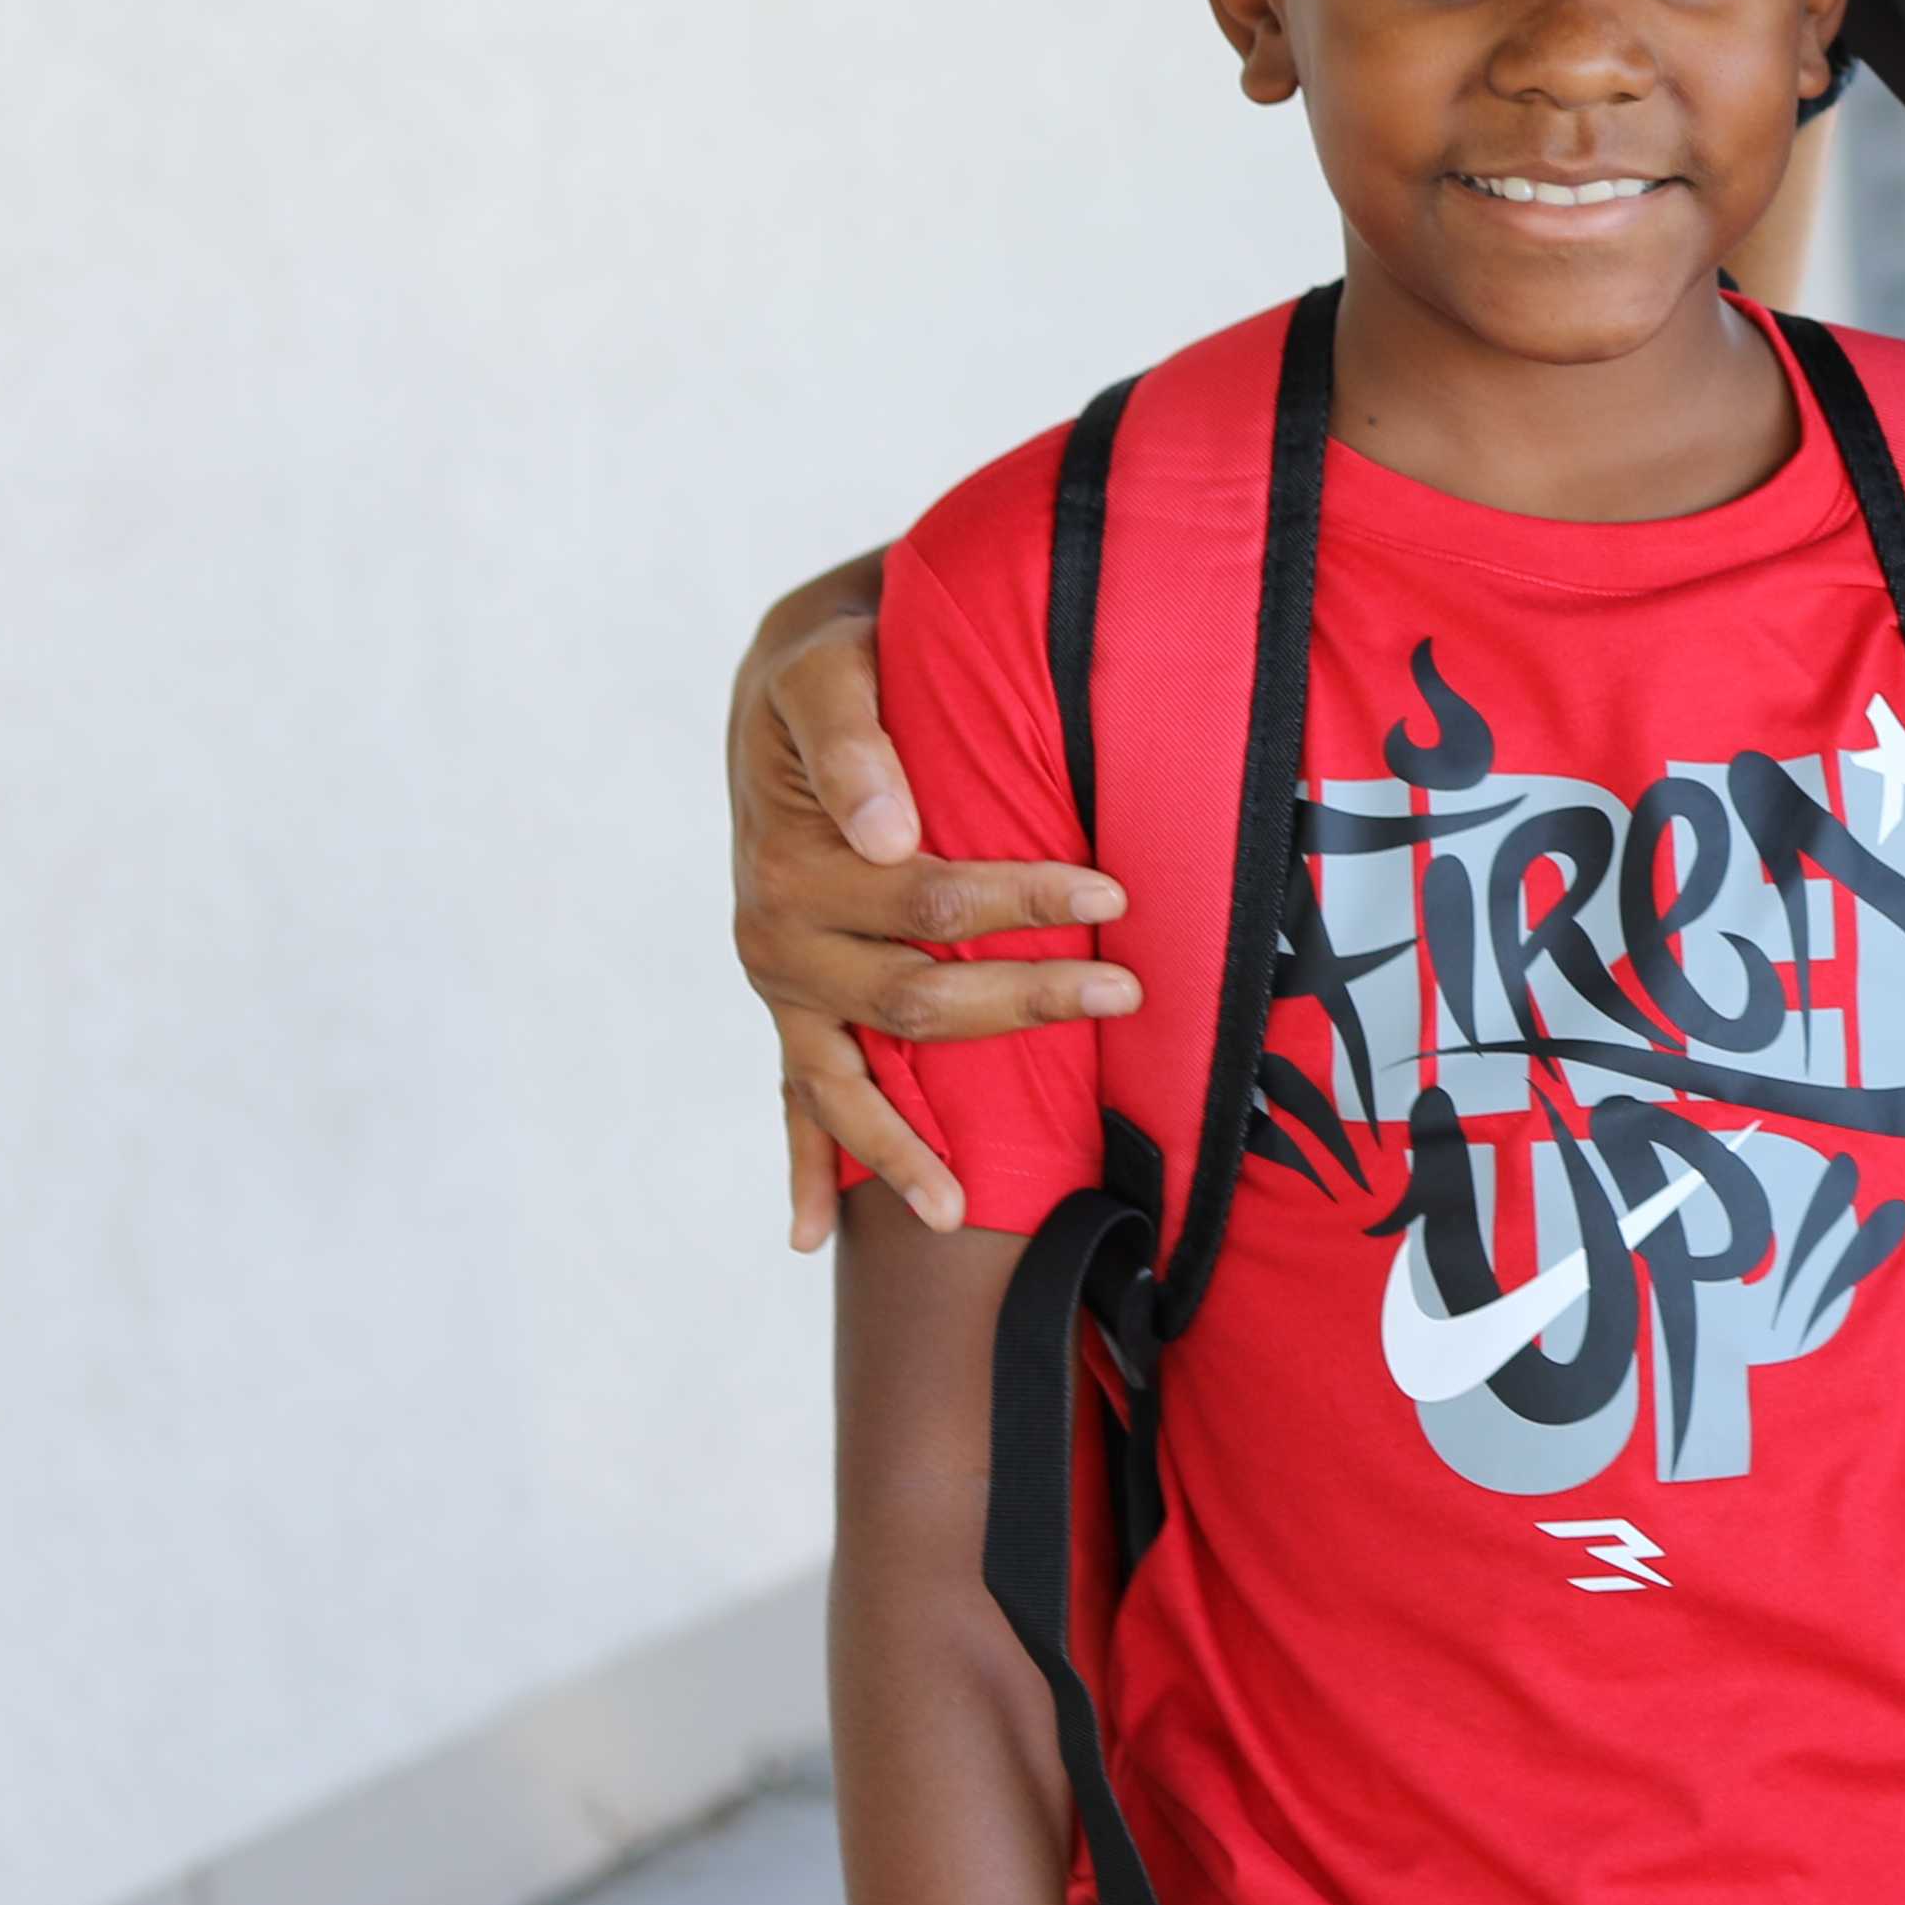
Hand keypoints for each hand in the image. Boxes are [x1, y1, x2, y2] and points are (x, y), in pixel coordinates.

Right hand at [732, 564, 1130, 1248]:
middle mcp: (778, 937)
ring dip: (904, 1147)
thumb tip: (891, 832)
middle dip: (1019, 1006)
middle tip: (1125, 993)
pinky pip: (793, 1096)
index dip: (1021, 903)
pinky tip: (814, 1239)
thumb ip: (854, 735)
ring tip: (964, 1211)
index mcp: (795, 863)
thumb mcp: (825, 666)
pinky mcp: (788, 1004)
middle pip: (911, 1002)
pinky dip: (804, 1169)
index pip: (927, 902)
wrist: (786, 680)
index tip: (1111, 898)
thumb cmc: (830, 665)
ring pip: (849, 1083)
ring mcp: (783, 984)